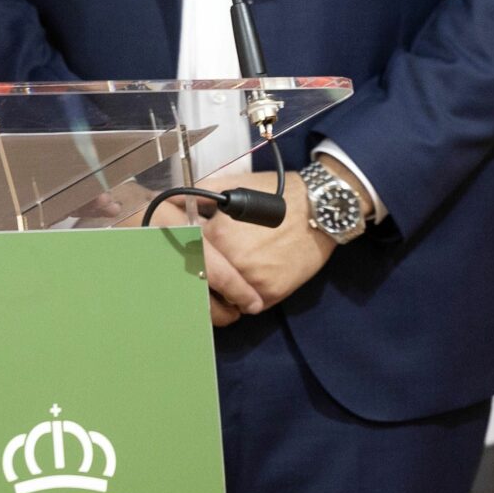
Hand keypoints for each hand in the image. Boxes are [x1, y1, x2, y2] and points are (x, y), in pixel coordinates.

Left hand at [198, 166, 334, 317]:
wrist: (319, 208)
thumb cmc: (277, 195)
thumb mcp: (233, 186)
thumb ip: (200, 196)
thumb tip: (174, 202)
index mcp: (215, 236)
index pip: (186, 257)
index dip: (189, 257)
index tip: (192, 257)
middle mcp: (230, 262)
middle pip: (203, 282)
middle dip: (205, 278)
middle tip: (212, 272)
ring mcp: (250, 281)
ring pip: (224, 299)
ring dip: (226, 293)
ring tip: (236, 277)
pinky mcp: (270, 294)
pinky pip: (248, 306)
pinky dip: (248, 299)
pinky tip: (254, 283)